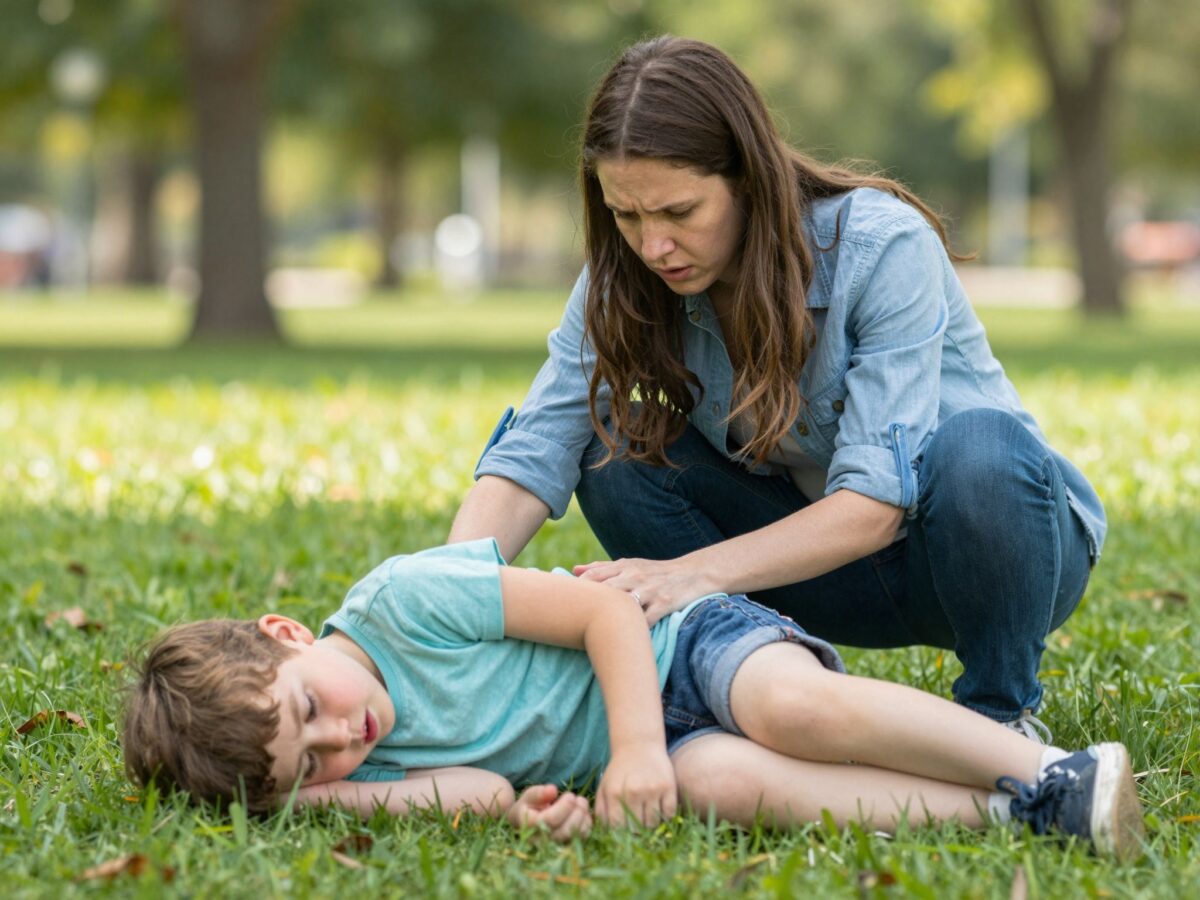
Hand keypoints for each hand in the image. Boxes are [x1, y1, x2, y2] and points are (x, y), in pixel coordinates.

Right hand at [506, 784, 592, 841]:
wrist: (528, 825)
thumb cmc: (529, 808)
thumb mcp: (529, 797)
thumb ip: (538, 793)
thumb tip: (552, 790)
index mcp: (531, 827)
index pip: (551, 819)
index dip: (565, 806)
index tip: (570, 795)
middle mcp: (542, 841)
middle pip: (565, 830)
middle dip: (577, 812)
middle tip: (579, 799)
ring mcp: (555, 847)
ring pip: (576, 836)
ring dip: (584, 817)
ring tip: (582, 803)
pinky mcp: (567, 847)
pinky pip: (582, 838)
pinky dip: (587, 824)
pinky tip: (584, 813)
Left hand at [574, 556, 717, 625]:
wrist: (695, 574)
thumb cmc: (657, 572)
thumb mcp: (631, 565)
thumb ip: (602, 568)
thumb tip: (573, 570)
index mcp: (624, 567)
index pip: (593, 577)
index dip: (576, 591)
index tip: (560, 604)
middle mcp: (634, 576)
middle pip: (603, 591)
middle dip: (586, 607)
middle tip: (570, 625)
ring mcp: (649, 590)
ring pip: (622, 605)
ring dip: (608, 620)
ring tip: (592, 636)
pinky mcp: (664, 604)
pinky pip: (645, 620)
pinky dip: (634, 631)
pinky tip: (623, 642)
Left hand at [594, 746, 677, 827]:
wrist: (639, 746)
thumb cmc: (619, 771)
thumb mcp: (604, 787)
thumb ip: (601, 811)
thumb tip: (605, 835)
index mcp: (615, 793)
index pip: (618, 828)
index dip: (620, 836)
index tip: (623, 835)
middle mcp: (633, 792)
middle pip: (637, 828)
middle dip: (636, 831)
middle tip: (636, 826)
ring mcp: (652, 789)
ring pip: (653, 824)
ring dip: (650, 825)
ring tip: (646, 816)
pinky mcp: (669, 786)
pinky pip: (669, 814)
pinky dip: (664, 816)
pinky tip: (658, 809)